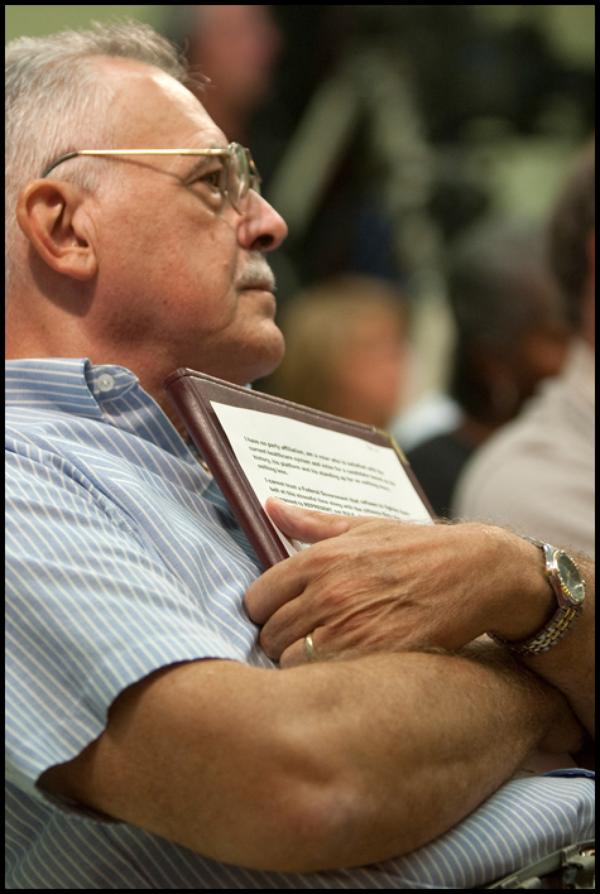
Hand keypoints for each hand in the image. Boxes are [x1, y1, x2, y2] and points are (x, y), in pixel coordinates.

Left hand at [245, 500, 542, 666]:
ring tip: (324, 655)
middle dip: (281, 640)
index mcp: (320, 559)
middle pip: (269, 635)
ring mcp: (350, 630)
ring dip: (301, 663)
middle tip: (306, 639)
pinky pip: (323, 680)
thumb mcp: (364, 527)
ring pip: (290, 663)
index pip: (257, 598)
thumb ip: (311, 523)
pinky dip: (327, 679)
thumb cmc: (418, 549)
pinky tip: (346, 667)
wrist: (477, 572)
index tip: (281, 614)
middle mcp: (328, 594)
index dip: (266, 610)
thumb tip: (269, 506)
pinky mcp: (374, 659)